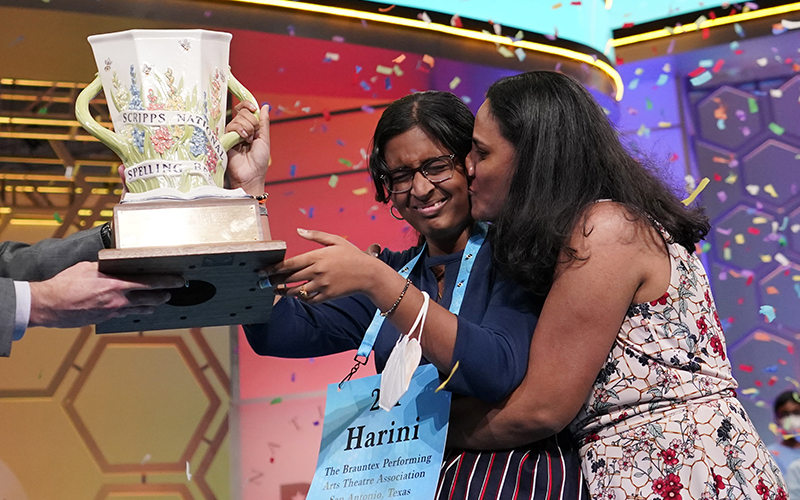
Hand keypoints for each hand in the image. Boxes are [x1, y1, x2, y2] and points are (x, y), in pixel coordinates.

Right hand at [28, 262, 184, 327]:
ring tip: (159, 302)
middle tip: (172, 292)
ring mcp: (112, 312)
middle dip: (164, 296)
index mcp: (116, 284)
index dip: (168, 282)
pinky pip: (126, 315)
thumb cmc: (65, 284)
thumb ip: (106, 266)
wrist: (49, 305)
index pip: (150, 283)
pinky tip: (137, 309)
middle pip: (151, 299)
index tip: (179, 280)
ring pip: (140, 310)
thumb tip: (115, 263)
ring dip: (152, 305)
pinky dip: (134, 311)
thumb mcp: (88, 267)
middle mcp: (118, 300)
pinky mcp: (105, 319)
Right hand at [226, 101, 270, 195]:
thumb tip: (265, 106)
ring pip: (238, 119)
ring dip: (247, 128)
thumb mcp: (264, 139)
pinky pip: (231, 126)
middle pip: (243, 112)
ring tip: (248, 141)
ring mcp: (231, 134)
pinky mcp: (224, 139)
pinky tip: (243, 140)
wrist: (251, 175)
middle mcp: (239, 130)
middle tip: (253, 135)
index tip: (254, 108)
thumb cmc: (259, 161)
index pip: (244, 109)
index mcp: (249, 128)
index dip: (248, 105)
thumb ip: (263, 122)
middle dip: (252, 122)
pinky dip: (240, 131)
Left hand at [265, 229, 387, 303]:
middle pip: (289, 278)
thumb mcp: (335, 240)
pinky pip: (309, 300)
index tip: (262, 271)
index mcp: (317, 256)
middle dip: (275, 281)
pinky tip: (297, 295)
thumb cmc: (352, 255)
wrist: (369, 274)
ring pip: (296, 291)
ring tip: (277, 291)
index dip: (274, 269)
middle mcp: (317, 271)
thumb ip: (315, 235)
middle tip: (264, 282)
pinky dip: (301, 298)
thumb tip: (298, 230)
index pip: (289, 264)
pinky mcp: (327, 295)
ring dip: (285, 292)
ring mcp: (322, 285)